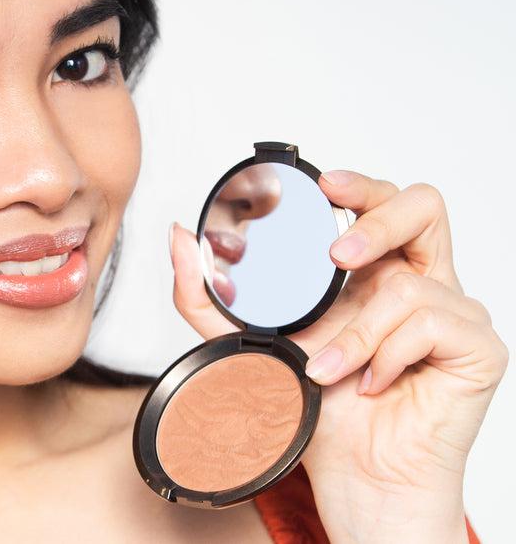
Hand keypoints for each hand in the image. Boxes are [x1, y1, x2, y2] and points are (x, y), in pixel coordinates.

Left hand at [168, 170, 507, 542]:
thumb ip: (209, 294)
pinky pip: (432, 323)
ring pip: (410, 281)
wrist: (353, 474)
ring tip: (331, 369)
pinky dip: (386, 355)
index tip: (323, 182)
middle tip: (339, 254)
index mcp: (372, 272)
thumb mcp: (250, 340)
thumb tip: (179, 238)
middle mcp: (417, 281)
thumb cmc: (317, 406)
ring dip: (356, 333)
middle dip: (377, 217)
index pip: (381, 202)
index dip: (360, 184)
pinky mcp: (477, 348)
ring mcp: (452, 312)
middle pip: (423, 207)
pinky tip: (373, 384)